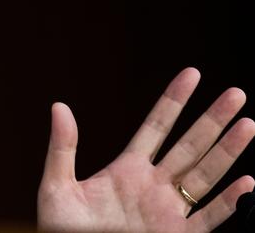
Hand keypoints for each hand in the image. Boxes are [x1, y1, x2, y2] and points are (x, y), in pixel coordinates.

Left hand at [38, 67, 254, 231]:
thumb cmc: (62, 230)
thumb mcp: (56, 186)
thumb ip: (63, 147)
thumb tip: (59, 105)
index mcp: (126, 169)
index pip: (156, 127)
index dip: (174, 101)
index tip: (192, 73)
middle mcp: (153, 186)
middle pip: (189, 146)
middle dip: (213, 120)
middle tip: (236, 94)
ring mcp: (168, 211)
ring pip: (205, 175)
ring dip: (227, 151)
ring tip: (249, 124)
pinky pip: (209, 218)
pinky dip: (229, 202)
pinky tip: (247, 181)